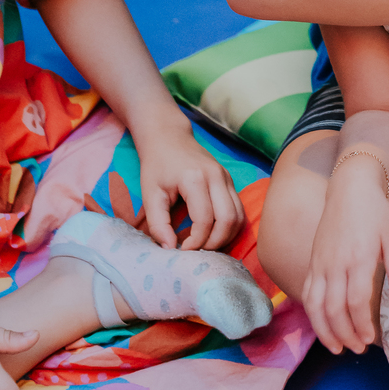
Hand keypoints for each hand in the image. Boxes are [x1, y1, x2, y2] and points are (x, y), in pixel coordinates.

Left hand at [136, 121, 244, 248]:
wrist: (169, 137)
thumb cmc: (157, 165)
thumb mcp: (149, 194)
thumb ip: (158, 223)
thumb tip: (169, 248)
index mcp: (195, 179)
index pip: (204, 220)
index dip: (195, 241)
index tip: (181, 250)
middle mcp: (217, 177)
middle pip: (228, 220)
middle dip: (215, 243)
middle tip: (197, 251)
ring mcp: (226, 178)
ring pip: (239, 216)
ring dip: (226, 236)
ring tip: (206, 245)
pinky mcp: (230, 181)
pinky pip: (238, 209)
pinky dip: (230, 226)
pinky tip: (213, 233)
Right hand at [303, 162, 388, 353]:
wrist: (348, 189)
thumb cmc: (374, 212)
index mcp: (358, 258)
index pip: (356, 301)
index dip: (362, 325)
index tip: (370, 340)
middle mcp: (335, 264)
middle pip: (334, 309)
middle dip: (345, 334)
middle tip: (358, 349)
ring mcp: (320, 263)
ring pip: (316, 305)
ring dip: (325, 330)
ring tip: (338, 348)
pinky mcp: (313, 262)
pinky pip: (307, 293)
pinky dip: (312, 314)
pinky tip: (323, 327)